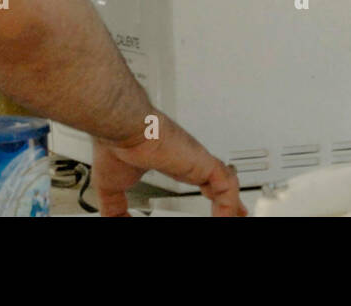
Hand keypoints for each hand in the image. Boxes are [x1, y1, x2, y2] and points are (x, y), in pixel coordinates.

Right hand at [91, 111, 246, 216]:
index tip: (214, 205)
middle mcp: (187, 159)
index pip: (198, 177)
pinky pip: (226, 186)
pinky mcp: (202, 163)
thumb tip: (115, 222)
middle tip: (236, 213)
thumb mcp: (112, 187)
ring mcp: (196, 160)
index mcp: (170, 162)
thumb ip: (116, 208)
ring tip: (239, 216)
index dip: (209, 191)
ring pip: (225, 183)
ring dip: (233, 202)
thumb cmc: (116, 145)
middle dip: (228, 199)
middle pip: (217, 180)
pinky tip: (230, 216)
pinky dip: (230, 204)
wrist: (122, 127)